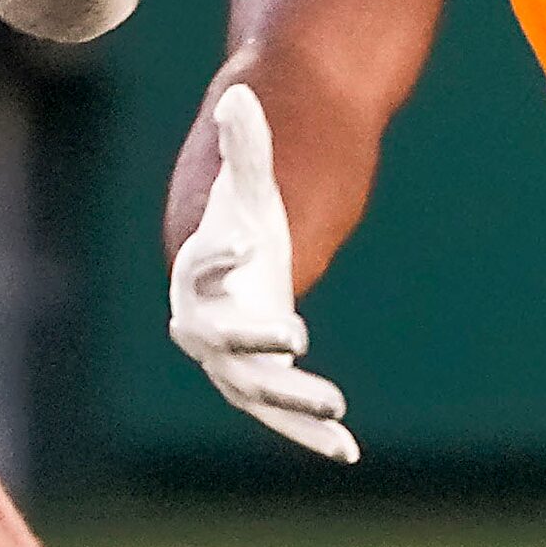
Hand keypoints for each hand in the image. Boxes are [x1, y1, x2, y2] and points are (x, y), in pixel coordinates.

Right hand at [168, 84, 359, 462]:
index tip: (248, 248)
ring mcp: (231, 359)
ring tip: (339, 414)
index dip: (215, 260)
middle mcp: (203, 324)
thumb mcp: (252, 179)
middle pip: (221, 344)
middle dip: (255, 345)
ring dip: (292, 405)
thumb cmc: (245, 211)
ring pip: (255, 391)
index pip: (196, 270)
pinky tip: (349, 452)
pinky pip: (281, 414)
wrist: (244, 252)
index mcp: (197, 271)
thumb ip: (244, 145)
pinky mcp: (261, 381)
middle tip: (296, 335)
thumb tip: (240, 94)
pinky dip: (311, 431)